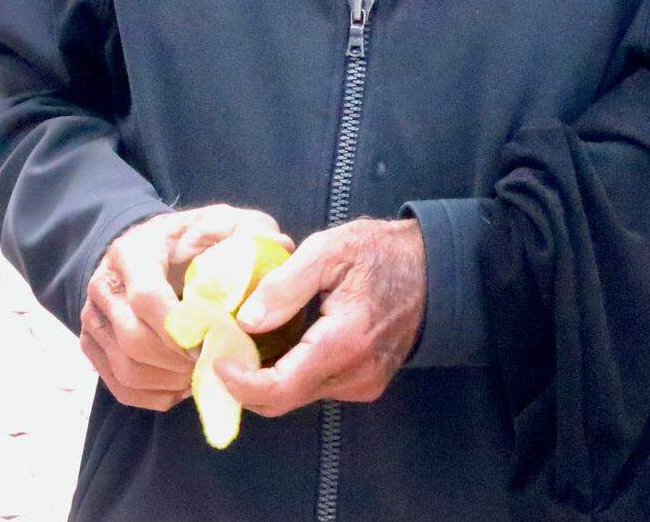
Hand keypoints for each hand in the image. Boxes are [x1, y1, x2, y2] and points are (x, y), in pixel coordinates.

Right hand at [80, 204, 294, 411]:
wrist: (149, 246)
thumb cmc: (192, 237)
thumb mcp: (223, 222)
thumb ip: (249, 231)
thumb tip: (280, 249)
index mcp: (133, 252)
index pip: (147, 298)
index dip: (181, 328)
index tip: (213, 339)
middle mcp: (104, 285)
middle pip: (134, 340)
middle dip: (178, 360)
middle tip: (213, 363)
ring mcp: (93, 318)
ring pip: (126, 369)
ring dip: (168, 381)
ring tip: (201, 374)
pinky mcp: (94, 345)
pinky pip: (119, 387)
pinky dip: (153, 395)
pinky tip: (181, 386)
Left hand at [216, 216, 425, 415]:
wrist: (434, 270)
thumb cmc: (380, 252)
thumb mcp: (330, 250)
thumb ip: (285, 284)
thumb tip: (246, 320)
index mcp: (343, 343)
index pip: (278, 388)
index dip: (239, 383)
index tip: (215, 358)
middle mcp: (353, 376)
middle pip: (283, 399)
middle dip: (246, 381)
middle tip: (222, 349)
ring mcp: (362, 384)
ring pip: (298, 395)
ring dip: (268, 376)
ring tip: (247, 340)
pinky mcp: (366, 384)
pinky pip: (317, 386)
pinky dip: (292, 371)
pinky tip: (283, 341)